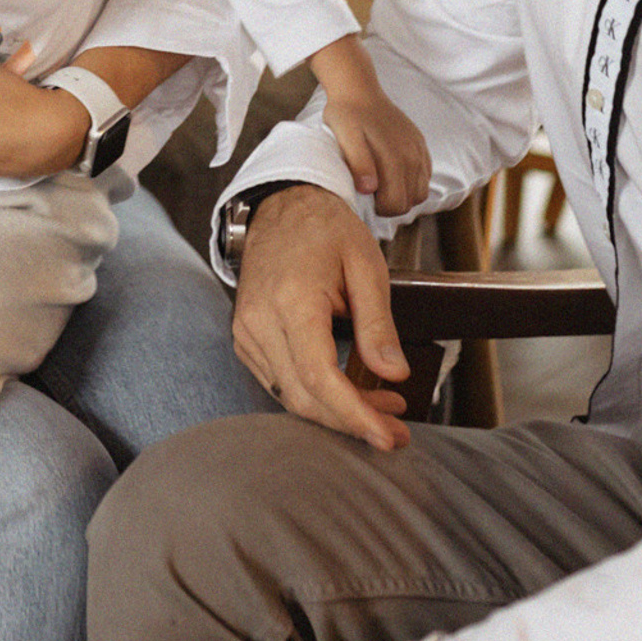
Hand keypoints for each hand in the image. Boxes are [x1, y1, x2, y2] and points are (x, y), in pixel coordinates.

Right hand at [230, 185, 410, 449]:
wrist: (281, 205)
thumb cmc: (327, 230)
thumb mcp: (366, 266)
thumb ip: (379, 324)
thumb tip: (395, 375)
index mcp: (292, 299)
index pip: (320, 376)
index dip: (355, 414)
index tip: (389, 436)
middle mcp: (260, 319)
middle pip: (304, 396)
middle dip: (352, 422)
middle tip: (396, 429)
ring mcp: (246, 330)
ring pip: (290, 396)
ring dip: (336, 412)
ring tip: (380, 408)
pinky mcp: (245, 337)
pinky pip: (278, 382)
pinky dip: (314, 396)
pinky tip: (347, 392)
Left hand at [321, 89, 432, 218]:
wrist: (358, 89)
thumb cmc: (347, 115)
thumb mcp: (344, 138)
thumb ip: (358, 164)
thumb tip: (370, 189)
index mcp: (394, 158)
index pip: (396, 205)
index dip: (380, 208)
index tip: (367, 196)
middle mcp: (413, 156)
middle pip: (410, 202)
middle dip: (392, 204)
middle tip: (373, 190)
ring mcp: (419, 149)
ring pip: (421, 191)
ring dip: (404, 194)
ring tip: (383, 182)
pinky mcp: (420, 143)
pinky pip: (426, 174)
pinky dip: (413, 180)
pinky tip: (394, 171)